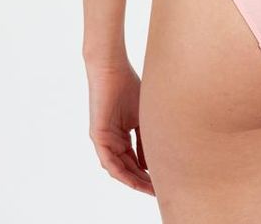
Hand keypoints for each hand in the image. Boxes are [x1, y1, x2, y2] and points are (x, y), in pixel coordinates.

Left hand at [86, 59, 154, 196]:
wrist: (112, 69)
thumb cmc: (128, 86)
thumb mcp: (142, 117)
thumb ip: (145, 139)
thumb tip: (151, 163)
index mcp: (122, 136)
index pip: (135, 161)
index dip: (148, 173)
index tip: (162, 182)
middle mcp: (112, 141)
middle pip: (127, 168)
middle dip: (143, 181)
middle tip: (158, 191)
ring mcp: (104, 140)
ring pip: (118, 168)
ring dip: (133, 180)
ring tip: (149, 188)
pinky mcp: (98, 136)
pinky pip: (108, 160)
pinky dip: (120, 171)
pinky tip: (132, 179)